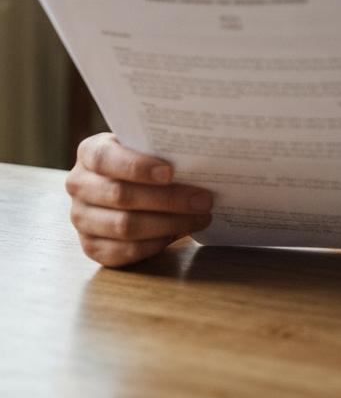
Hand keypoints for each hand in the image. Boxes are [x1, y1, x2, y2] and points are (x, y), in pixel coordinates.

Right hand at [65, 133, 212, 267]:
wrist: (126, 184)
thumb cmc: (145, 161)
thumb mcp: (147, 147)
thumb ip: (162, 148)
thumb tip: (200, 159)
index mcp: (90, 153)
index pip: (106, 158)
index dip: (137, 166)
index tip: (170, 172)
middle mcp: (79, 185)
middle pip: (121, 195)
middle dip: (168, 199)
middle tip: (203, 199)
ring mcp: (81, 218)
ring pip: (125, 226)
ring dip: (169, 223)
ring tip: (201, 216)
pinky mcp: (90, 246)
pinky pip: (124, 251)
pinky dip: (156, 243)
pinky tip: (180, 232)